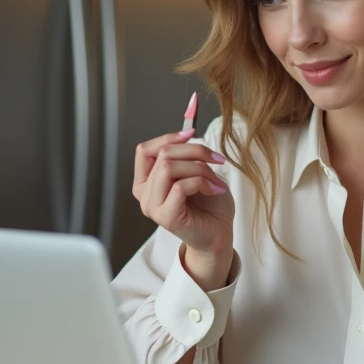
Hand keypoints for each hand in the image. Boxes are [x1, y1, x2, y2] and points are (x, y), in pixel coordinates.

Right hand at [132, 129, 234, 260]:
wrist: (219, 234)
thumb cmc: (209, 205)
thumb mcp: (196, 171)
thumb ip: (185, 155)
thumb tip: (187, 129)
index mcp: (146, 182)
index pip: (145, 150)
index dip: (169, 137)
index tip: (193, 133)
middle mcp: (144, 195)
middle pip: (162, 155)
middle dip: (195, 151)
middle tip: (217, 159)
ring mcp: (152, 207)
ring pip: (168, 168)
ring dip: (199, 168)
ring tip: (215, 180)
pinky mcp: (166, 217)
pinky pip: (180, 186)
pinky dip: (202, 182)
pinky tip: (215, 189)